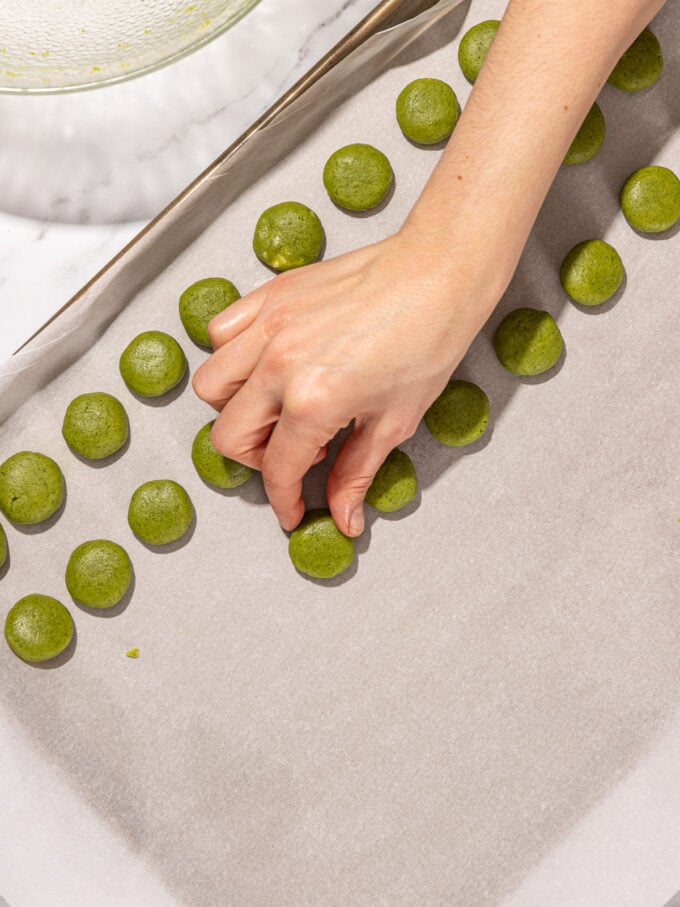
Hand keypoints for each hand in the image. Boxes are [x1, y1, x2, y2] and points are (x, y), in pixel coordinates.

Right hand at [192, 228, 497, 536]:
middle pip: (229, 433)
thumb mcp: (395, 421)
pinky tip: (266, 364)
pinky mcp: (270, 295)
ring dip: (235, 409)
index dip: (284, 500)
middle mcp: (279, 363)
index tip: (292, 509)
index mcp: (313, 401)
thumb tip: (344, 516)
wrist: (439, 273)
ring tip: (275, 410)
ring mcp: (268, 325)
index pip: (278, 469)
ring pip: (211, 384)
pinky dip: (231, 355)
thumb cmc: (428, 341)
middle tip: (292, 457)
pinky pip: (221, 332)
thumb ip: (357, 473)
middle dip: (256, 460)